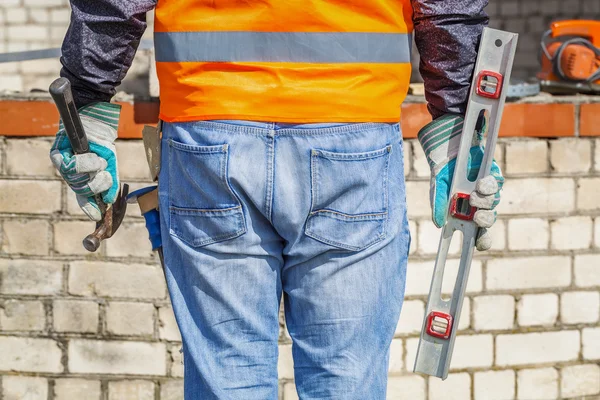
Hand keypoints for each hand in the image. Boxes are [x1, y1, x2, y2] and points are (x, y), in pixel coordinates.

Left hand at [50, 102, 120, 220]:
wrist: (96, 121)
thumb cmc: (102, 143)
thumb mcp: (110, 165)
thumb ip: (110, 183)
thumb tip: (109, 201)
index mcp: (84, 179)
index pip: (84, 198)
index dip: (89, 208)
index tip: (98, 215)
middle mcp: (71, 175)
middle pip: (81, 190)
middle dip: (96, 186)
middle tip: (105, 175)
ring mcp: (63, 165)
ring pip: (75, 180)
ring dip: (92, 171)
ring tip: (99, 160)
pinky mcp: (56, 154)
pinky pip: (70, 166)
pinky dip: (84, 162)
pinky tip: (91, 155)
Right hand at [417, 114, 503, 250]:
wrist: (448, 145)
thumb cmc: (442, 169)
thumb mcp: (437, 188)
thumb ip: (439, 206)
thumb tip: (440, 224)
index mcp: (464, 212)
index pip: (477, 232)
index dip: (481, 240)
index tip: (478, 244)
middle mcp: (478, 204)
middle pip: (488, 220)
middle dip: (484, 221)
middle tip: (476, 216)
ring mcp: (487, 190)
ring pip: (494, 203)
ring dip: (485, 202)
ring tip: (474, 195)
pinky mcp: (493, 175)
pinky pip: (497, 184)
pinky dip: (489, 186)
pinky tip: (480, 182)